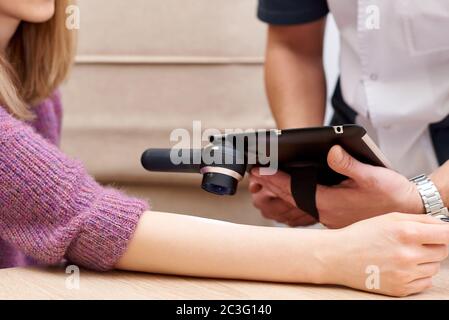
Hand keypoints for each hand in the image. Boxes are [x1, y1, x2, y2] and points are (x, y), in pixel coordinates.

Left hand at [250, 145, 423, 227]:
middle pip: (291, 198)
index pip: (295, 191)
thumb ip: (349, 164)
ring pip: (297, 204)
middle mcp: (326, 213)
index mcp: (331, 203)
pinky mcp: (334, 215)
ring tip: (265, 179)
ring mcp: (329, 216)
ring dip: (280, 192)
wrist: (407, 209)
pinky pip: (307, 206)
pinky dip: (294, 196)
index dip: (275, 180)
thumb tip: (331, 151)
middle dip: (271, 185)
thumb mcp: (372, 175)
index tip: (260, 170)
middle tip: (254, 173)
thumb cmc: (391, 194)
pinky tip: (289, 189)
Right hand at [323, 213, 448, 296]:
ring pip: (434, 267)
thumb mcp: (389, 218)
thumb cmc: (362, 235)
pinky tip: (400, 266)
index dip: (444, 232)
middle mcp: (408, 255)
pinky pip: (424, 282)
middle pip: (443, 251)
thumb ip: (420, 219)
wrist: (337, 257)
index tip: (439, 232)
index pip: (446, 234)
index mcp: (406, 232)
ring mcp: (405, 274)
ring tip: (402, 254)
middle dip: (434, 245)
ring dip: (425, 260)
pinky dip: (418, 274)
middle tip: (414, 242)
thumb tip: (444, 225)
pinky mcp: (401, 289)